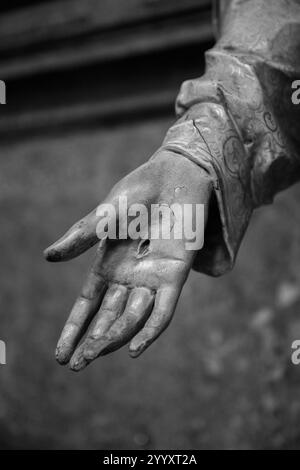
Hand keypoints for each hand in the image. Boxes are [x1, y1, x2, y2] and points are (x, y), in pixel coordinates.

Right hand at [44, 150, 211, 370]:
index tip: (59, 355)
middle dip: (91, 342)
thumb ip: (81, 237)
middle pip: (108, 318)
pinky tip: (135, 350)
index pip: (87, 305)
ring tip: (93, 354)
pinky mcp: (175, 275)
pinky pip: (163, 310)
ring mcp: (152, 279)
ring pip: (132, 318)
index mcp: (108, 265)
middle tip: (75, 364)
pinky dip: (150, 330)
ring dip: (114, 338)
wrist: (175, 175)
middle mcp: (129, 278)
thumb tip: (48, 257)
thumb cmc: (138, 191)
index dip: (73, 329)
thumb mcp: (105, 215)